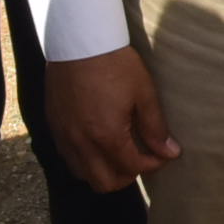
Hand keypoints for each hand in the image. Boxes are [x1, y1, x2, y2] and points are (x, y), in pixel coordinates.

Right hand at [47, 45, 178, 189]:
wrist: (79, 40)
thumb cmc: (114, 62)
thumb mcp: (143, 92)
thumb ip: (155, 127)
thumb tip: (170, 152)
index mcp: (106, 135)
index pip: (132, 167)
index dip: (153, 164)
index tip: (162, 154)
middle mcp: (81, 142)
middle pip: (104, 183)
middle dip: (127, 176)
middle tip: (140, 159)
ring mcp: (64, 136)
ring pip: (83, 174)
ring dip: (103, 171)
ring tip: (118, 153)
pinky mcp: (53, 126)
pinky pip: (68, 157)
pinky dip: (85, 160)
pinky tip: (97, 143)